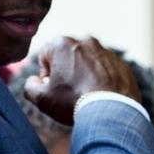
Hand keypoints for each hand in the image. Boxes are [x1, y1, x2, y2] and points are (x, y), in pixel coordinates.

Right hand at [24, 36, 140, 124]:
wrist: (111, 112)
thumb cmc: (73, 102)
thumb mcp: (41, 98)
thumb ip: (30, 85)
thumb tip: (35, 81)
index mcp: (63, 43)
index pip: (45, 57)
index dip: (46, 76)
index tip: (54, 89)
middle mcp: (86, 41)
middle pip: (68, 58)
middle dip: (66, 73)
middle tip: (69, 93)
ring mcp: (107, 52)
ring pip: (89, 64)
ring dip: (85, 76)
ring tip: (87, 96)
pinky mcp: (122, 64)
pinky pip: (107, 72)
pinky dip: (103, 82)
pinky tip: (102, 97)